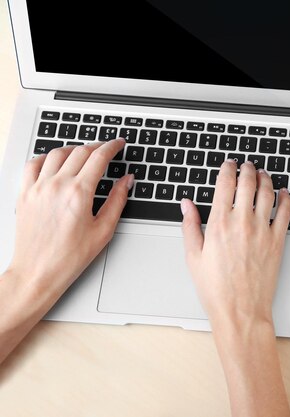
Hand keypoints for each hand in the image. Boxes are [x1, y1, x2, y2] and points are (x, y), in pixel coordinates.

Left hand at [8, 139, 133, 298]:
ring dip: (73, 149)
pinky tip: (54, 162)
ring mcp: (38, 188)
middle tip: (106, 148)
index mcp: (78, 193)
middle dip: (96, 146)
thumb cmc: (69, 257)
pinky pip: (33, 164)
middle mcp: (56, 186)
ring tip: (83, 153)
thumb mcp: (103, 230)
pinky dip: (46, 157)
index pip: (98, 157)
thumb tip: (126, 181)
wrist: (38, 272)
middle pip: (79, 152)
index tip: (118, 144)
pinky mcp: (25, 193)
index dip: (112, 147)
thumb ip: (117, 200)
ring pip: (57, 153)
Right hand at [181, 160, 289, 330]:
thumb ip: (190, 226)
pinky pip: (286, 212)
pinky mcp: (278, 240)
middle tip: (247, 165)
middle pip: (248, 183)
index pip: (225, 183)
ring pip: (268, 192)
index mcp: (219, 223)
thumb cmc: (216, 289)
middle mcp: (242, 222)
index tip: (229, 164)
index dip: (227, 168)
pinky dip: (286, 198)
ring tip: (263, 174)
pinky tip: (283, 192)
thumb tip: (186, 204)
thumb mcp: (193, 256)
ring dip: (265, 178)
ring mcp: (263, 230)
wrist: (240, 310)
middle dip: (247, 169)